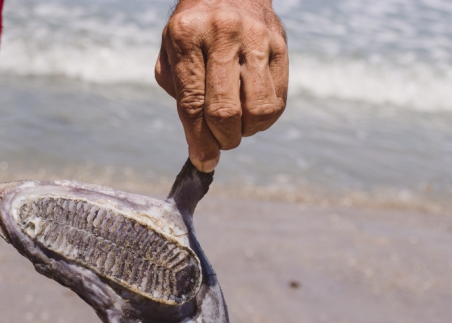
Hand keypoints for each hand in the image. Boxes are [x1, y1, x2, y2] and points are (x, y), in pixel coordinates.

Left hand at [155, 0, 288, 171]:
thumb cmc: (194, 30)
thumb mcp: (171, 52)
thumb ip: (179, 94)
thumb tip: (200, 146)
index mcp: (187, 36)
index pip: (192, 103)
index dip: (198, 140)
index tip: (203, 162)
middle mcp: (223, 34)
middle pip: (225, 111)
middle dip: (222, 140)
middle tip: (220, 144)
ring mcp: (256, 38)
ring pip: (257, 108)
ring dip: (246, 131)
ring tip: (237, 127)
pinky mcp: (280, 44)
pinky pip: (277, 99)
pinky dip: (264, 120)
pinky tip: (251, 115)